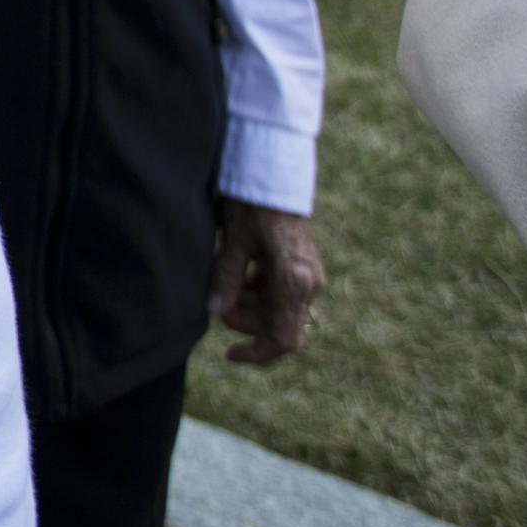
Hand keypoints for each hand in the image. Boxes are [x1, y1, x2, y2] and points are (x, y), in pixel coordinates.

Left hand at [211, 197, 323, 365]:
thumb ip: (226, 281)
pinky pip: (284, 293)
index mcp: (294, 282)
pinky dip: (261, 292)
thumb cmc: (252, 205)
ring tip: (225, 280)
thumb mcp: (233, 243)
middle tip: (219, 302)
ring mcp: (311, 275)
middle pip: (280, 326)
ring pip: (281, 311)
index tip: (230, 354)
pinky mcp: (306, 266)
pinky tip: (241, 273)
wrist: (273, 173)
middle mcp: (310, 283)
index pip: (283, 340)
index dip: (257, 353)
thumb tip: (215, 313)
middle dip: (247, 321)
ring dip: (252, 305)